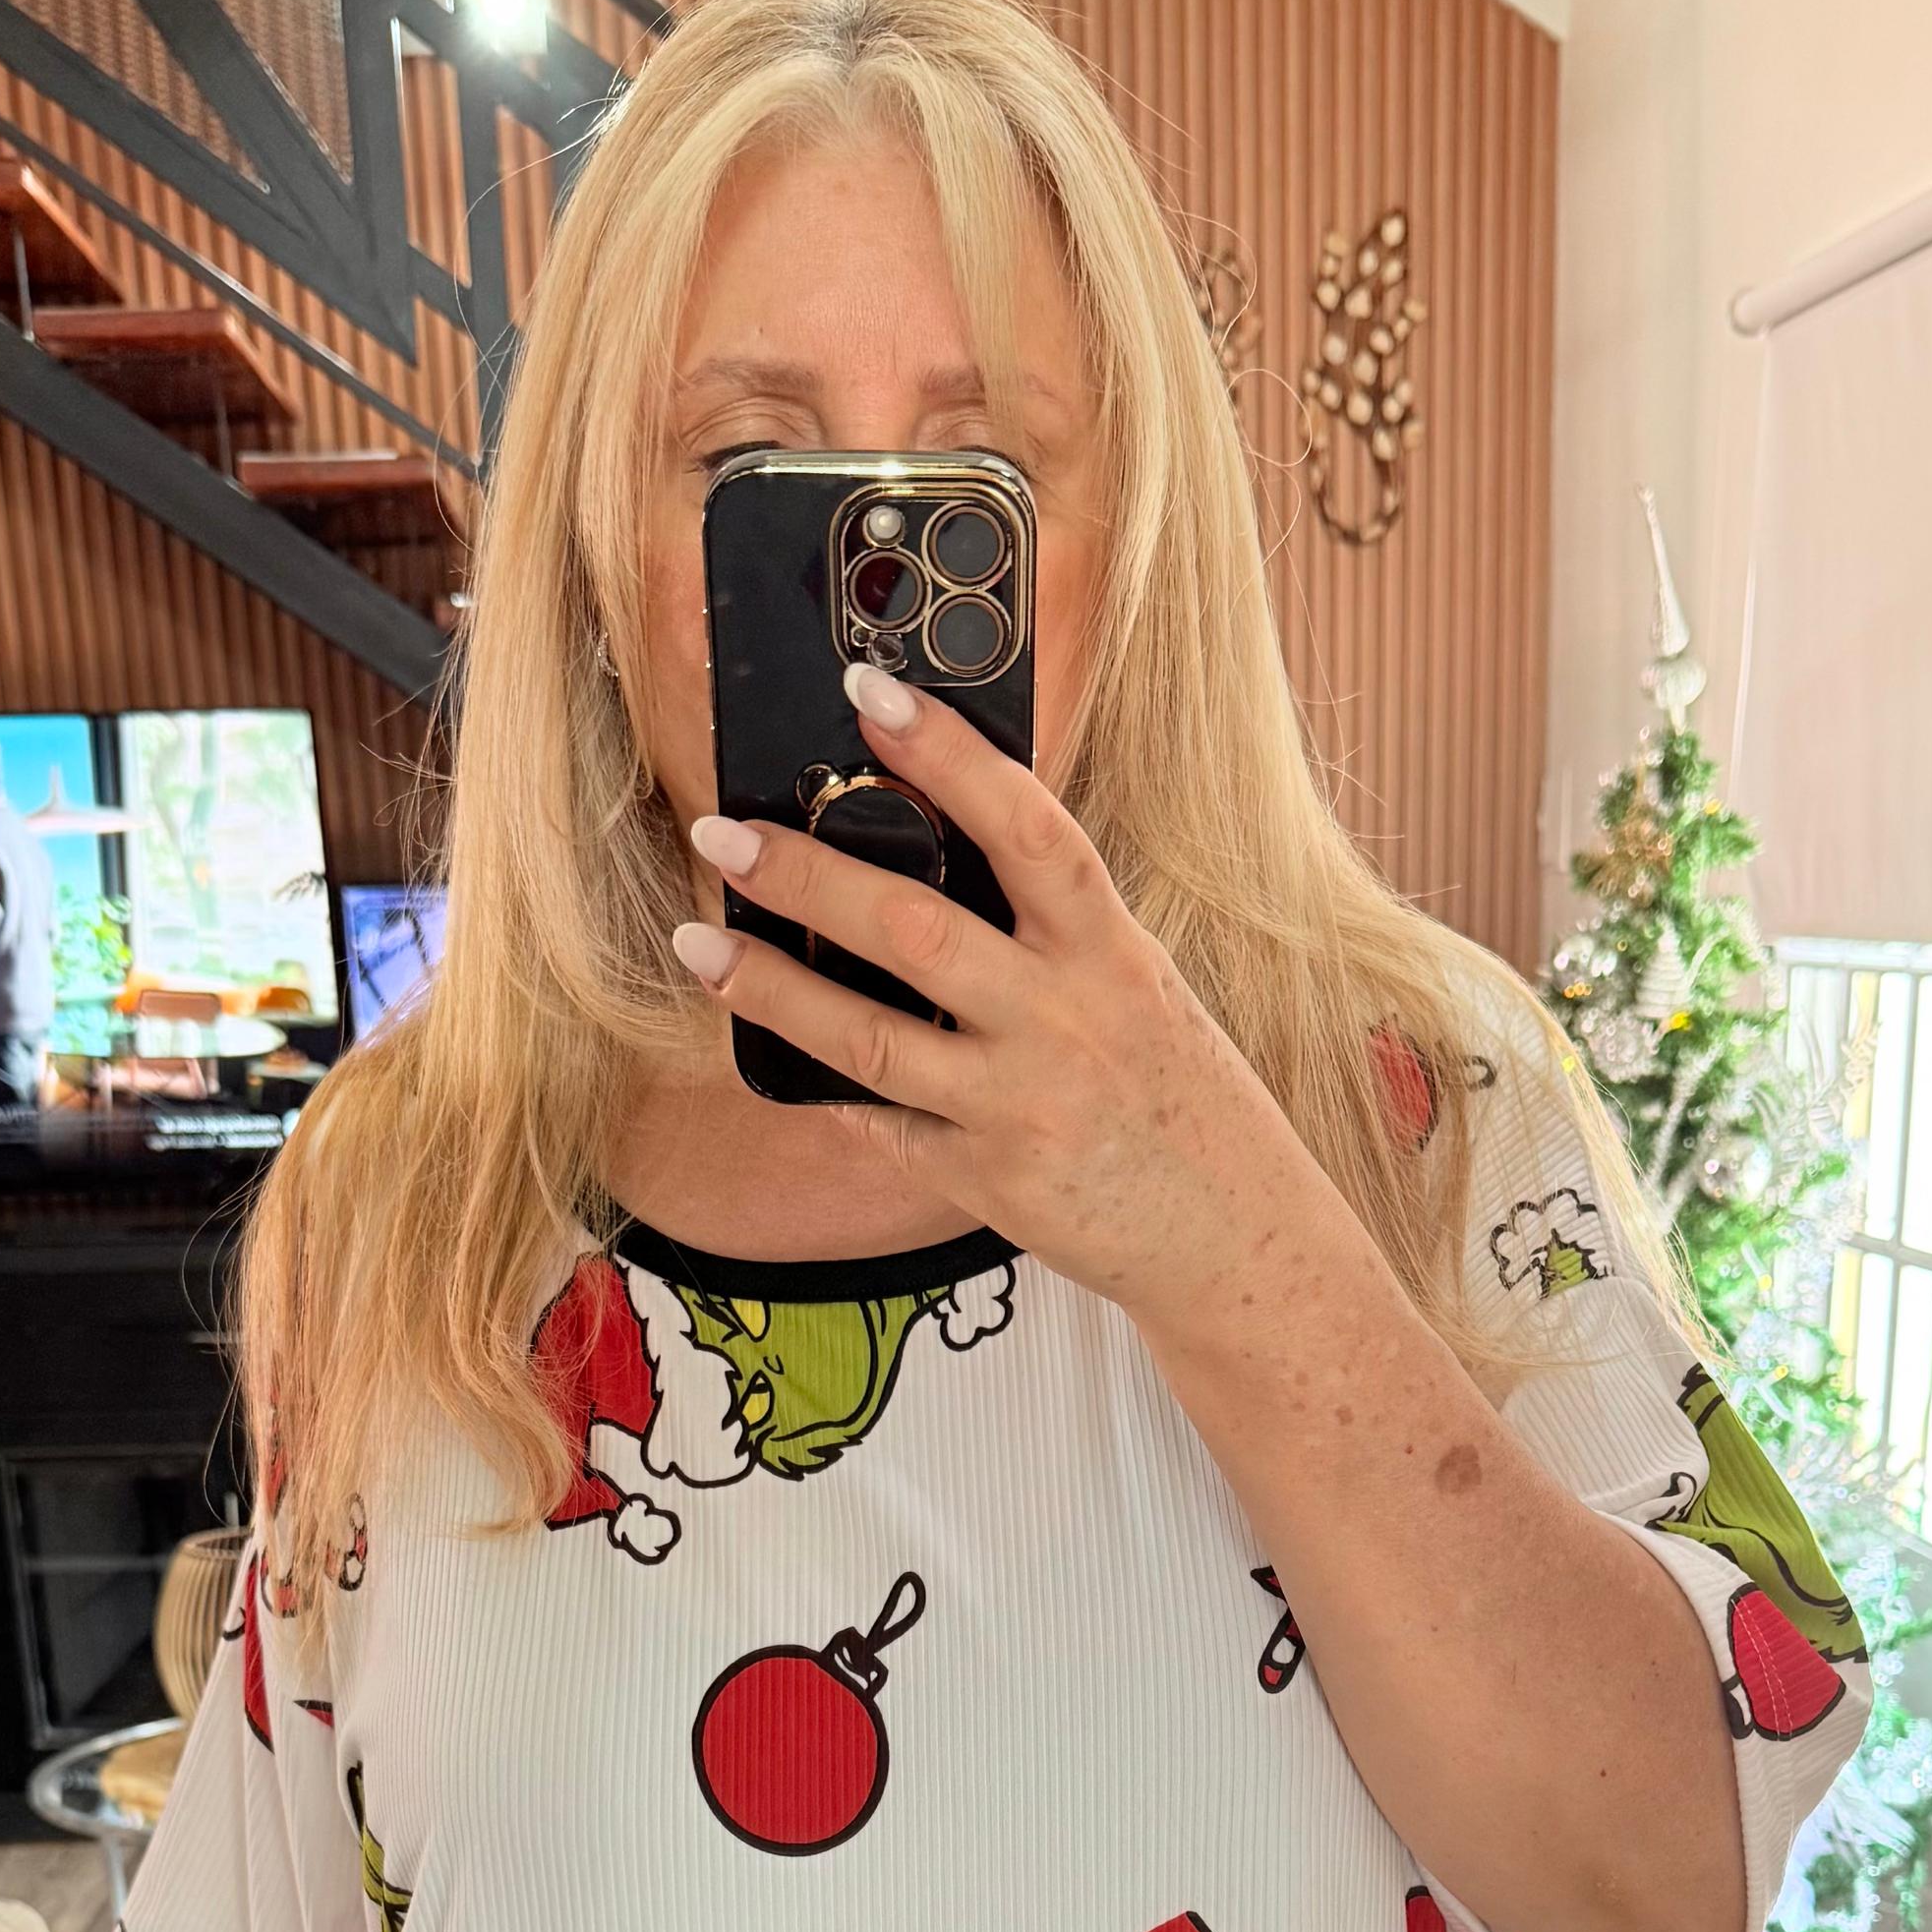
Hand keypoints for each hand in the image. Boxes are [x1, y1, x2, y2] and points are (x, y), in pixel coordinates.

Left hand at [676, 666, 1324, 1322]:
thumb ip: (1052, 935)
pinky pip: (878, 1126)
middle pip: (917, 930)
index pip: (1028, 828)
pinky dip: (816, 1088)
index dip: (949, 755)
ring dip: (772, 987)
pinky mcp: (987, 1182)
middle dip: (808, 876)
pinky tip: (759, 1053)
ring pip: (871, 1038)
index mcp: (1111, 953)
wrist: (1233, 1239)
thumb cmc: (1178, 1099)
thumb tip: (936, 852)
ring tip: (699, 945)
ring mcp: (1021, 1107)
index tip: (872, 693)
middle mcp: (1066, 1022)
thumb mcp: (1138, 990)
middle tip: (724, 834)